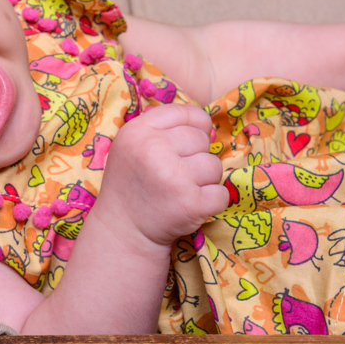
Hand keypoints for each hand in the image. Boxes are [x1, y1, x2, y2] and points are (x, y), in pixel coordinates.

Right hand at [94, 104, 227, 246]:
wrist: (122, 231)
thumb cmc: (133, 184)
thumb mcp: (133, 145)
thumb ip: (165, 129)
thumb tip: (209, 127)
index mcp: (138, 131)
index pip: (185, 112)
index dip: (194, 127)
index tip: (185, 146)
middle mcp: (153, 150)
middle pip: (201, 139)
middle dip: (196, 157)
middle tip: (176, 176)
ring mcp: (173, 177)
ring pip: (214, 166)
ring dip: (205, 180)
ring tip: (181, 191)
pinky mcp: (191, 203)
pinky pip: (222, 193)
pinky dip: (212, 202)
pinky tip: (191, 206)